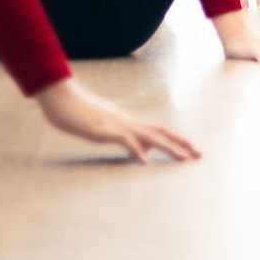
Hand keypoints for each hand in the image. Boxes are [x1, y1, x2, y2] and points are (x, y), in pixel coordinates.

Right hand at [29, 77, 199, 163]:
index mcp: (126, 121)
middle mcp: (126, 121)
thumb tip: (133, 147)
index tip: (190, 148)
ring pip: (148, 136)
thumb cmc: (76, 112)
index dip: (174, 138)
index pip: (156, 129)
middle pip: (160, 131)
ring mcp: (116, 124)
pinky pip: (123, 140)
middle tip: (199, 155)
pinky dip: (135, 150)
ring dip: (167, 147)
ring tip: (183, 158)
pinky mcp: (103, 129)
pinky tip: (144, 162)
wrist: (60, 97)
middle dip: (180, 143)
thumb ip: (118, 135)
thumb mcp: (100, 127)